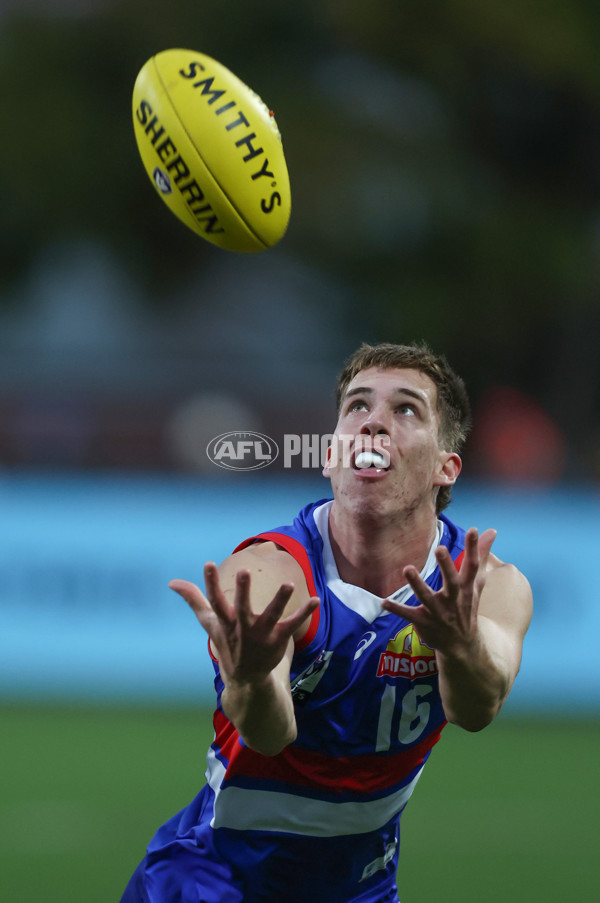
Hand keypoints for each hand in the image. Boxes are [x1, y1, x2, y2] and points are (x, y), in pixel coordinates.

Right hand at [169, 563, 318, 685]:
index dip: (210, 583)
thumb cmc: (227, 642)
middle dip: (242, 591)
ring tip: (289, 584)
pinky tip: (315, 599)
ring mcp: (261, 635)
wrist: (245, 678)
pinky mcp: (278, 639)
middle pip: (241, 608)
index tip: (208, 563)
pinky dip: (304, 612)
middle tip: (242, 571)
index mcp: (225, 621)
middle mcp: (242, 627)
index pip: (215, 601)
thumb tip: (172, 582)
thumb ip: (194, 599)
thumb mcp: (209, 622)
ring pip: (271, 616)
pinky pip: (292, 624)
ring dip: (280, 600)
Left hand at [381, 528, 496, 655]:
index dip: (474, 548)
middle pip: (451, 581)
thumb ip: (480, 556)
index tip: (473, 530)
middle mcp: (454, 599)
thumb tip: (491, 531)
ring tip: (407, 569)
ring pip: (427, 597)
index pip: (472, 566)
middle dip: (446, 566)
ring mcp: (439, 612)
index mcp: (466, 587)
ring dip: (417, 584)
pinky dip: (397, 609)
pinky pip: (409, 615)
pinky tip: (384, 602)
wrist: (463, 644)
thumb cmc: (467, 606)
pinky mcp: (424, 622)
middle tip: (440, 548)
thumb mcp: (475, 583)